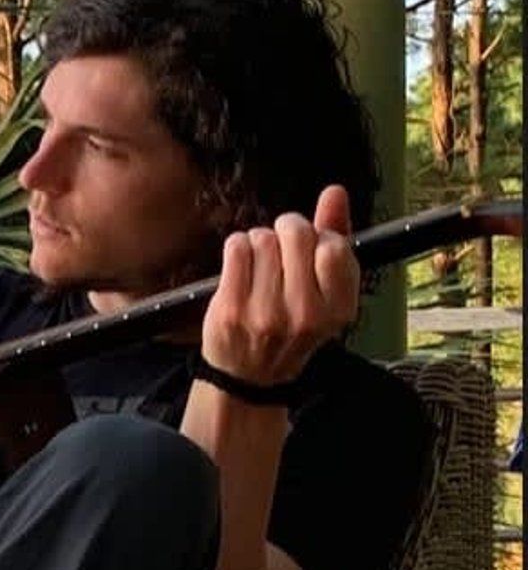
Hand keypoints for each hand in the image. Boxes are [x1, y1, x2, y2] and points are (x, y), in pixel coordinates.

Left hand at [200, 185, 359, 388]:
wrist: (248, 377)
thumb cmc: (291, 327)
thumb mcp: (325, 293)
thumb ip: (335, 237)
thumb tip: (336, 192)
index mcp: (338, 310)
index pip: (334, 247)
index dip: (319, 237)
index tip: (309, 250)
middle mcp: (305, 313)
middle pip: (296, 233)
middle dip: (286, 229)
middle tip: (281, 247)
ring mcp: (266, 312)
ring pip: (262, 237)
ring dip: (259, 241)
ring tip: (261, 264)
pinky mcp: (232, 307)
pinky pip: (236, 247)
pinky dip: (237, 247)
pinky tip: (241, 265)